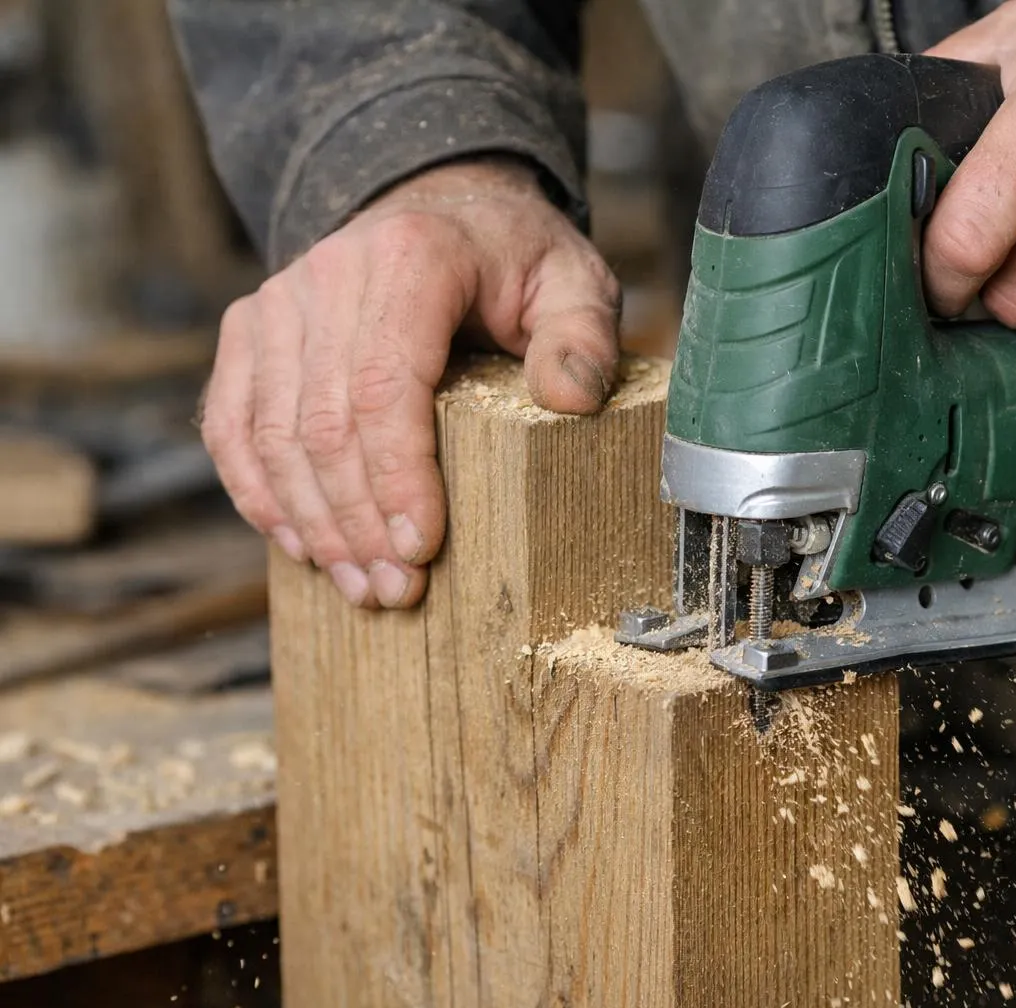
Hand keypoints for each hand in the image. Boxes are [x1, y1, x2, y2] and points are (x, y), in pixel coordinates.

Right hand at [201, 160, 620, 608]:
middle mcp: (329, 274)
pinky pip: (233, 424)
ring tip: (361, 586)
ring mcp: (279, 302)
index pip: (387, 386)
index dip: (397, 477)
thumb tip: (570, 399)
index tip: (422, 547)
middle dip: (358, 522)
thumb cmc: (512, 259)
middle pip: (325, 423)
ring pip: (273, 434)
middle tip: (397, 591)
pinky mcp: (251, 330)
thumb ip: (581, 337)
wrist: (440, 208)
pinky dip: (259, 493)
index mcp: (411, 259)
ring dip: (313, 523)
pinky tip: (300, 547)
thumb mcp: (573, 281)